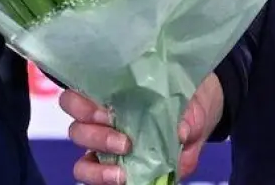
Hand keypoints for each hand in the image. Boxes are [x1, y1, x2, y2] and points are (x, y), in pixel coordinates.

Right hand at [61, 73, 223, 184]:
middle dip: (95, 137)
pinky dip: (104, 180)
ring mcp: (106, 150)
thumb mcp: (189, 104)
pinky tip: (123, 178)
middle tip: (124, 142)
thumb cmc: (185, 103)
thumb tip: (181, 133)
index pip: (76, 97)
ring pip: (81, 161)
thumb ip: (186, 116)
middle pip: (76, 130)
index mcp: (111, 97)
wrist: (199, 120)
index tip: (107, 112)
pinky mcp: (114, 170)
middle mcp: (101, 123)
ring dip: (97, 168)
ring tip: (122, 171)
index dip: (81, 105)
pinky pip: (96, 177)